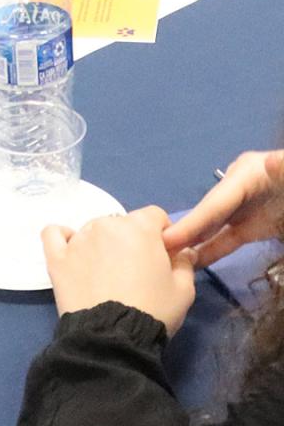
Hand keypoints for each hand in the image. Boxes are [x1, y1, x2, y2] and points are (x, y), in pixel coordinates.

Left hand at [42, 206, 196, 335]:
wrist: (113, 336)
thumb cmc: (154, 310)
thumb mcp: (184, 289)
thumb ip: (184, 261)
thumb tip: (180, 250)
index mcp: (138, 228)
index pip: (154, 215)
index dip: (162, 234)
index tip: (163, 255)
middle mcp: (105, 225)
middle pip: (123, 223)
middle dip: (133, 240)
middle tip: (136, 270)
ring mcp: (78, 240)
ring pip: (93, 229)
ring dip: (102, 243)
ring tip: (107, 272)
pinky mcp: (56, 257)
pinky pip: (54, 234)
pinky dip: (64, 238)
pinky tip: (73, 252)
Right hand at [164, 150, 283, 267]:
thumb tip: (274, 161)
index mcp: (249, 173)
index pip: (215, 201)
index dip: (192, 221)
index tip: (168, 238)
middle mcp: (240, 188)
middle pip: (207, 212)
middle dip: (183, 231)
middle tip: (153, 251)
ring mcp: (246, 208)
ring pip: (213, 227)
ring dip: (192, 243)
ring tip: (165, 261)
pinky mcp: (254, 226)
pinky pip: (227, 239)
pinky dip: (211, 251)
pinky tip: (192, 264)